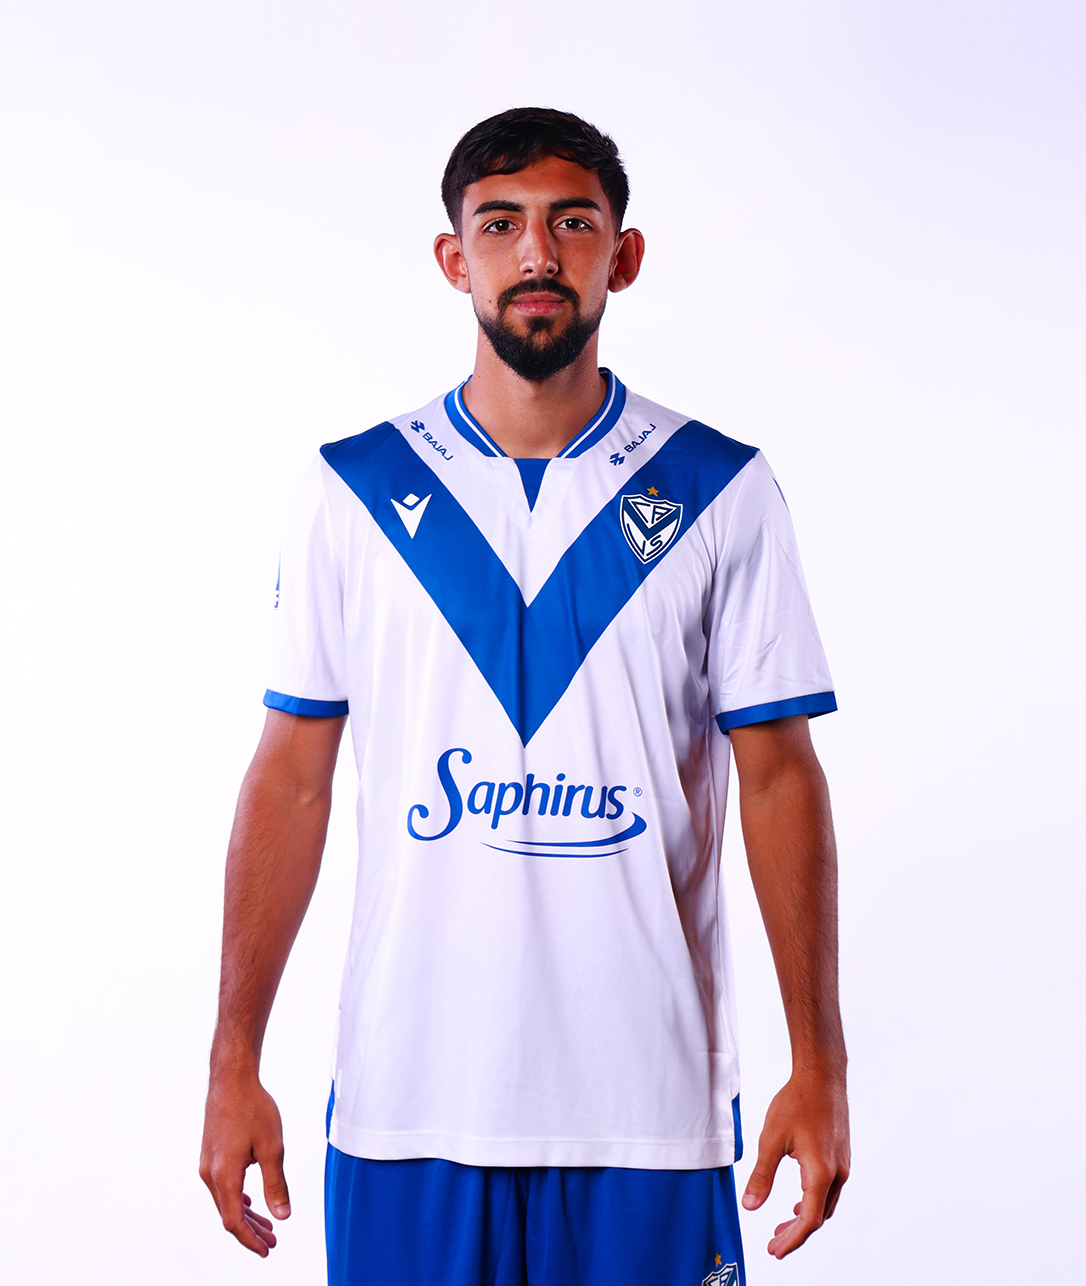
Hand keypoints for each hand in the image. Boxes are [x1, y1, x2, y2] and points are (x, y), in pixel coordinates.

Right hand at [199, 1071, 290, 1257]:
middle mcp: (210, 1174)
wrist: (231, 1079)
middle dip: (250, 1231)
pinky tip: (250, 1201)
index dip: (250, 1239)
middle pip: (228, 1214)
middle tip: (272, 1241)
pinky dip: (237, 1198)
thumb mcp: (272, 1148)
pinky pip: (223, 1186)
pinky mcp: (211, 1154)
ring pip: (225, 1200)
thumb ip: (276, 1184)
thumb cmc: (252, 1108)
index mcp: (224, 1176)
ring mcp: (208, 1164)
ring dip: (245, 1215)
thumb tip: (283, 1215)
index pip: (234, 1222)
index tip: (267, 1249)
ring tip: (267, 1225)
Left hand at [741, 1069, 849, 1257]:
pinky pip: (829, 1190)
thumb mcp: (771, 1139)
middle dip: (795, 1233)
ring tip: (782, 1225)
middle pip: (818, 1216)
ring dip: (804, 1218)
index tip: (775, 1250)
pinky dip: (812, 1202)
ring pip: (825, 1204)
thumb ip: (761, 1175)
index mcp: (820, 1173)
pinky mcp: (841, 1156)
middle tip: (774, 1244)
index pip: (808, 1220)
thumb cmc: (797, 1102)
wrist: (822, 1076)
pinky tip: (797, 1200)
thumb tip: (751, 1206)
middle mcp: (837, 1173)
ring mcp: (842, 1165)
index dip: (792, 1240)